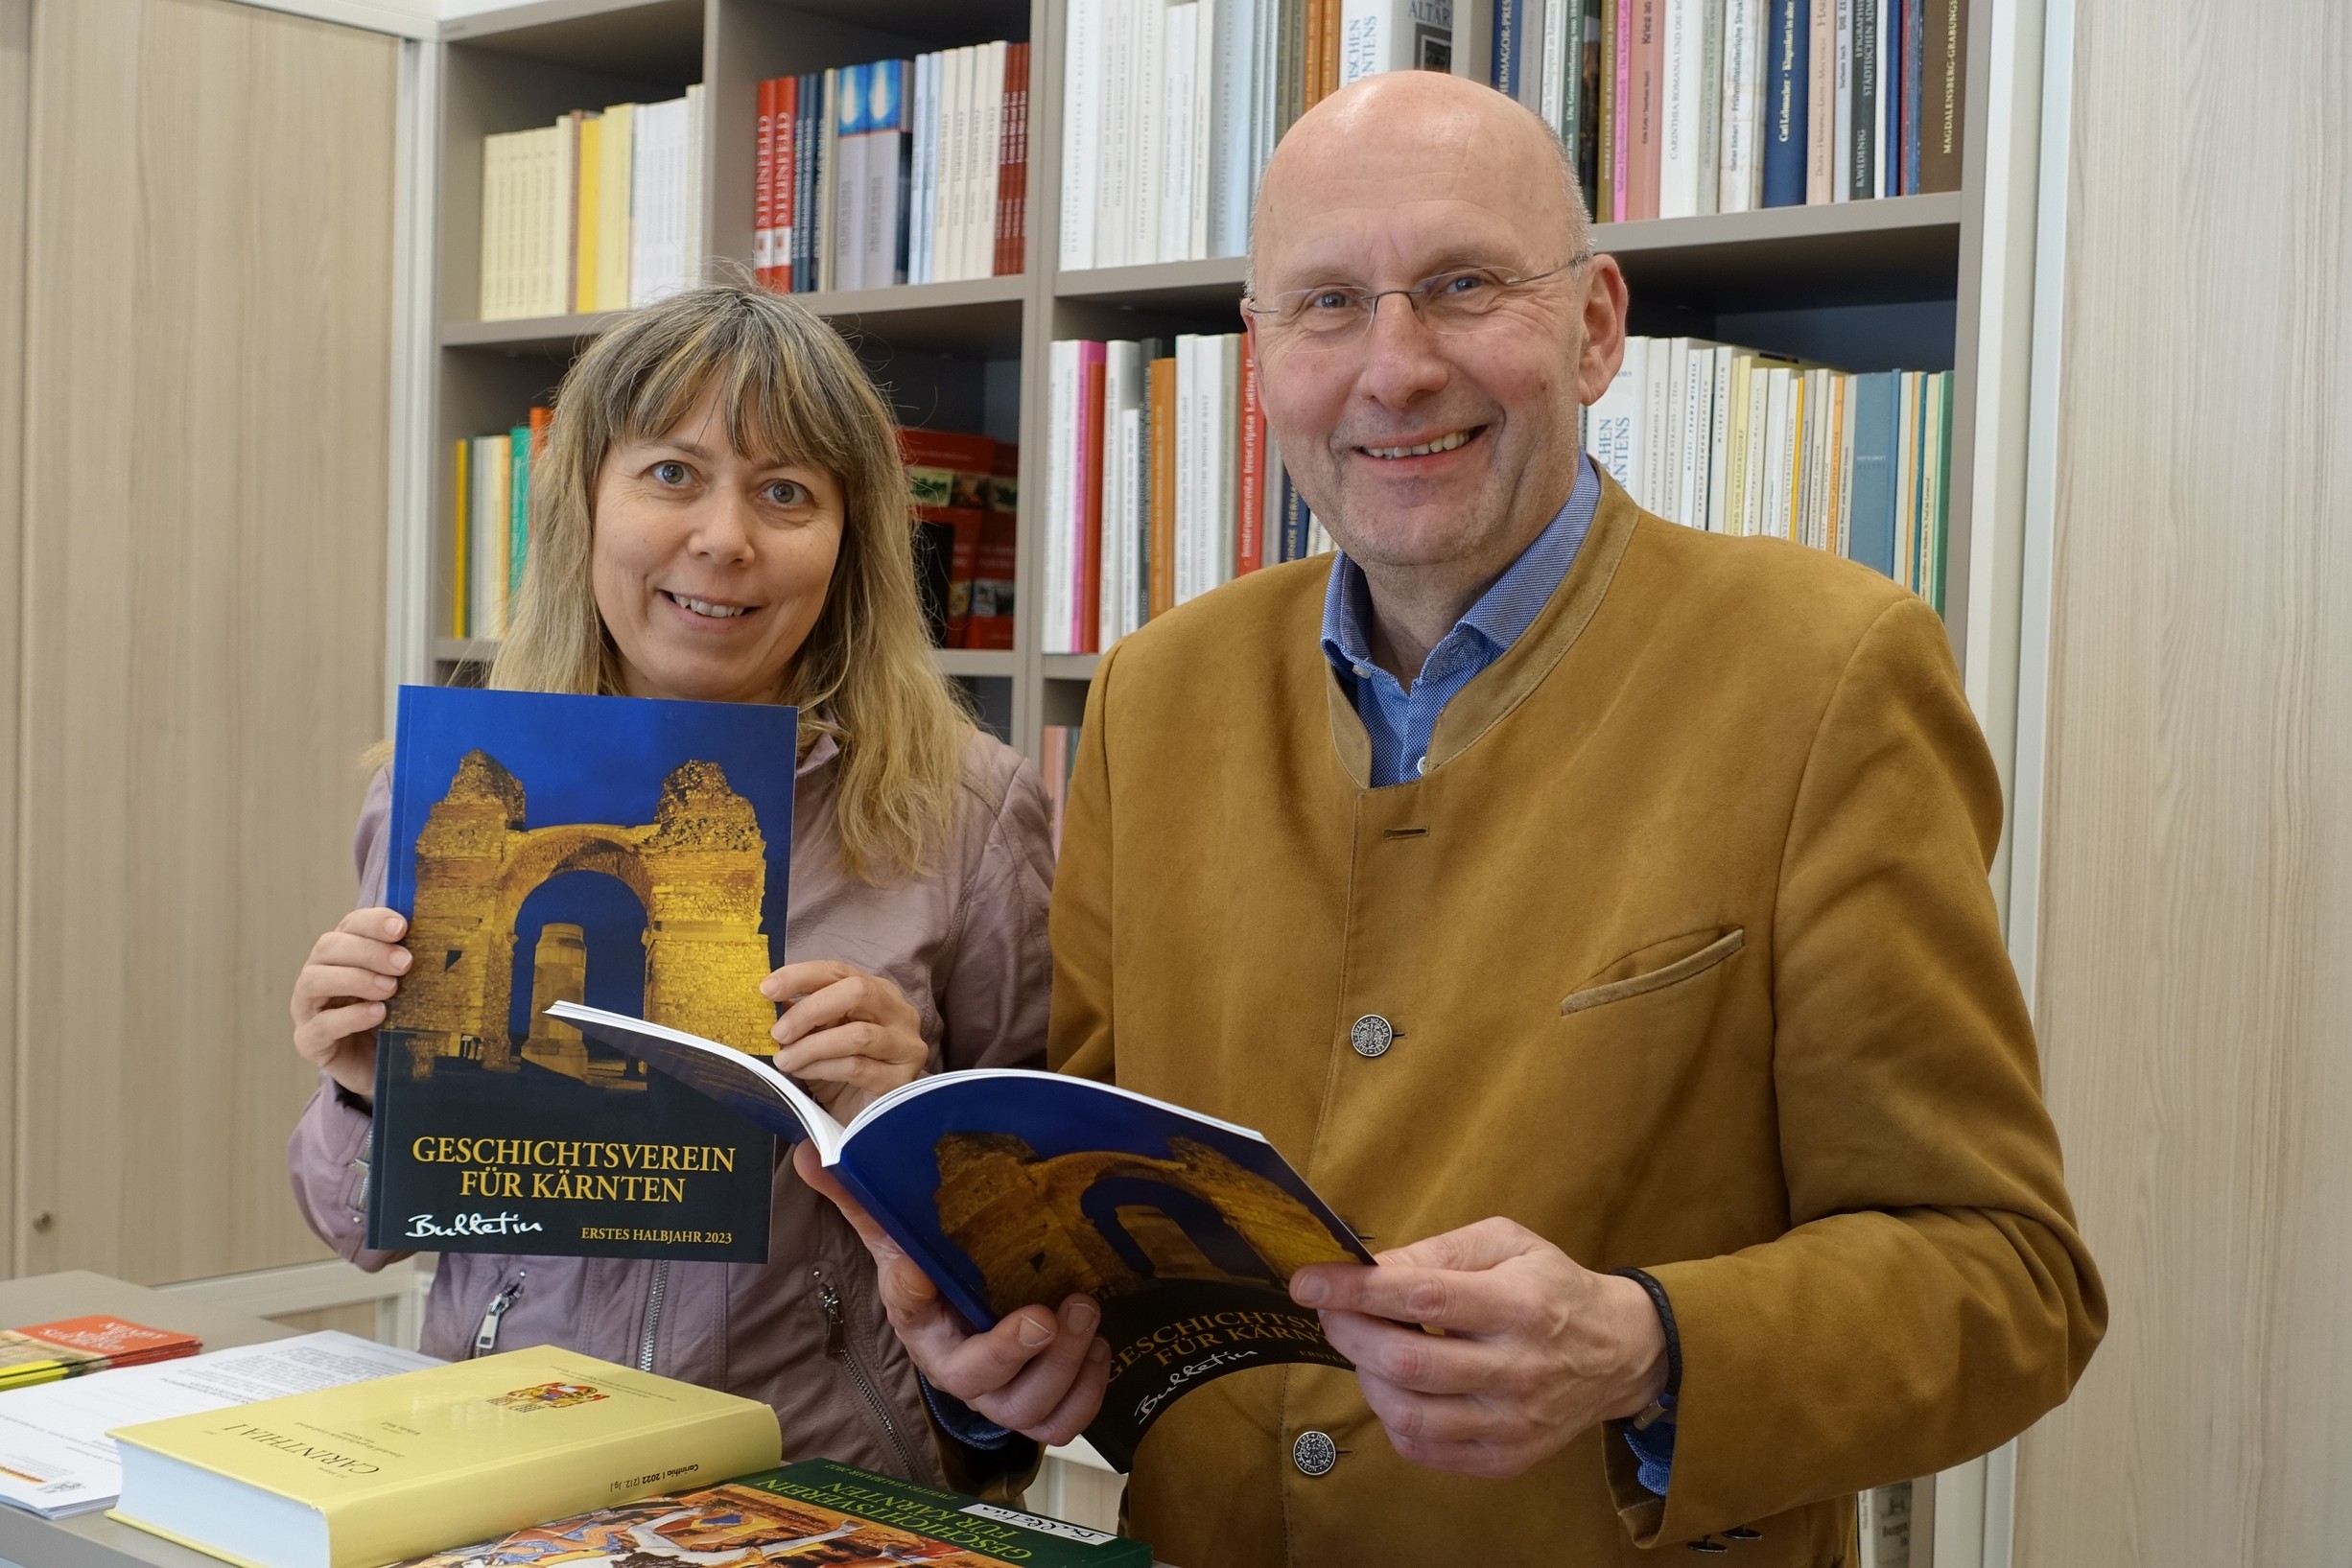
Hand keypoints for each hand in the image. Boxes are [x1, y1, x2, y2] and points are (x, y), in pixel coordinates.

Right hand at [290, 908, 410, 1101]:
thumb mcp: (407, 986)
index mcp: (342, 953)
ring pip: (314, 981)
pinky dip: (351, 1016)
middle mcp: (318, 974)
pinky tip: (378, 1014)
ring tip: (391, 989)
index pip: (349, 925)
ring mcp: (307, 1008)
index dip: (372, 922)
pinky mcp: (309, 1041)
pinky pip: (322, 1025)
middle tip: (405, 963)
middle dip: (369, 951)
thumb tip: (440, 935)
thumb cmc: (396, 1017)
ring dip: (356, 979)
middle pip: (328, 947)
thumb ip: (410, 962)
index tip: (401, 927)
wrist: (385, 1067)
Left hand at [762, 960, 929, 1120]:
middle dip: (810, 1010)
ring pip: (857, 1035)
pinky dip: (822, 1069)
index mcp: (877, 992)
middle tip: (778, 1032)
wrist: (862, 1117)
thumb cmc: (840, 1072)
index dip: (802, 976)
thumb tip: (771, 999)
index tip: (767, 989)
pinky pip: (856, 1068)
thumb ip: (802, 1015)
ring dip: (811, 1046)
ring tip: (784, 1060)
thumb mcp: (818, 1036)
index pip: (839, 971)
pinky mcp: (901, 1079)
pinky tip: (803, 1074)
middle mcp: (899, 1012)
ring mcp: (905, 1046)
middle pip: (857, 992)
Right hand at [793, 1142, 1110, 1443]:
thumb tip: (811, 1151)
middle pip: (978, 1384)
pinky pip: (1064, 1421)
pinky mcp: (1041, 1403)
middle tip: (1050, 1311)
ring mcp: (1003, 1393)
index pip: (907, 1311)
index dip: (913, 1293)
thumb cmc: (939, 1276)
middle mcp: (959, 1369)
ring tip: (1085, 1313)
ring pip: (1030, 1411)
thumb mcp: (902, 1234)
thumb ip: (863, 1196)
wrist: (974, 1318)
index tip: (920, 1268)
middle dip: (1017, 1351)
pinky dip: (1088, 1390)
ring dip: (1066, 1367)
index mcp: (921, 1325)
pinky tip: (1097, 1345)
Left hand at [1290, 1217, 1667, 1478]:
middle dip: (1349, 1332)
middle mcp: (1517, 1370)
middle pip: (1408, 1363)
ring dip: (1366, 1376)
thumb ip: (1438, 1252)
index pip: (1423, 1299)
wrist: (1618, 1354)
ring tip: (1367, 1347)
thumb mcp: (1507, 1243)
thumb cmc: (1551, 1289)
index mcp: (1520, 1305)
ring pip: (1409, 1414)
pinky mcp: (1504, 1460)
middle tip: (1330, 1310)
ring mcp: (1511, 1423)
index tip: (1308, 1280)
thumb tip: (1371, 1269)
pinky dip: (1392, 1417)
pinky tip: (1396, 1385)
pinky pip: (1424, 1449)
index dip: (1356, 1290)